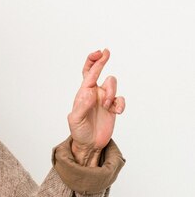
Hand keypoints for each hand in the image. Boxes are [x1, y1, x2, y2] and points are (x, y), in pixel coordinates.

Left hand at [67, 49, 125, 165]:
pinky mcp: (113, 108)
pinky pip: (121, 99)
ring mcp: (104, 100)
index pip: (88, 74)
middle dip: (102, 62)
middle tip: (106, 52)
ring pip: (112, 85)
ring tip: (107, 107)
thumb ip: (81, 106)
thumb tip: (89, 93)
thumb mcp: (75, 120)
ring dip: (111, 93)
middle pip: (100, 73)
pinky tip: (116, 112)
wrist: (89, 144)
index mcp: (83, 93)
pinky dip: (121, 104)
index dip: (93, 62)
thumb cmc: (79, 132)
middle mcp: (94, 94)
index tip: (100, 53)